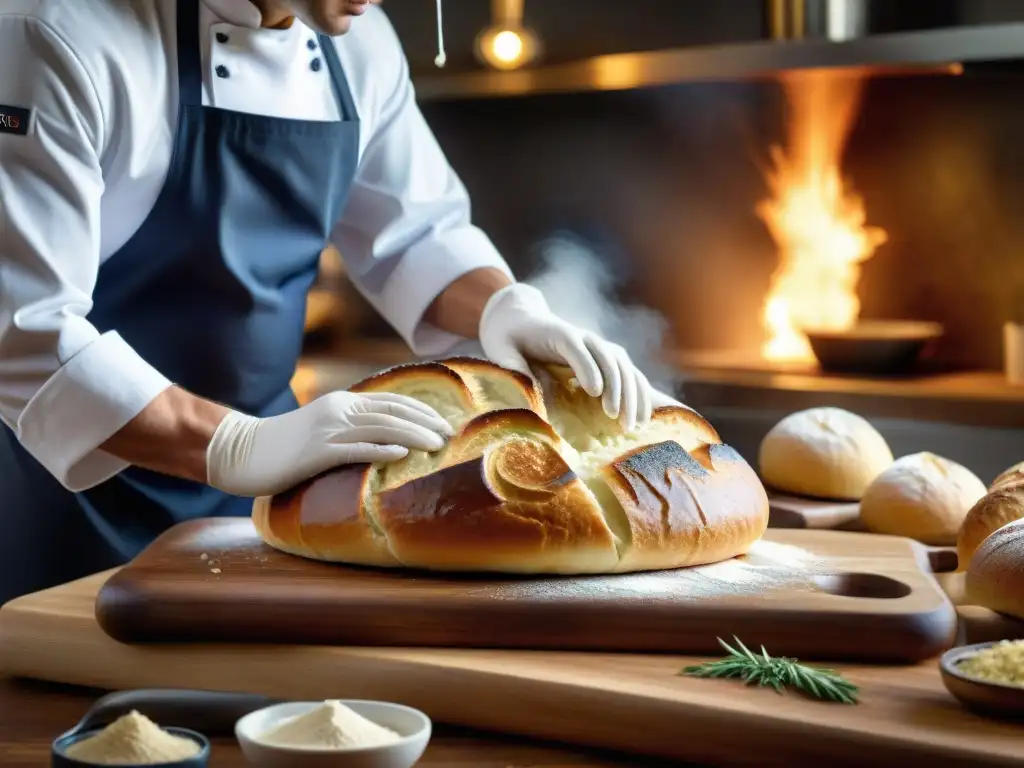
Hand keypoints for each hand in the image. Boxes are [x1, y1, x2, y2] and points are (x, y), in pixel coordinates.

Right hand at [206, 391, 452, 496]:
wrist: (241, 452)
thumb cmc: (283, 447)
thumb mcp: (322, 430)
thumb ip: (351, 430)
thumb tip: (385, 440)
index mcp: (342, 403)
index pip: (391, 401)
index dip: (421, 410)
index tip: (443, 422)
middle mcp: (339, 410)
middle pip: (392, 411)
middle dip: (425, 422)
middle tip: (449, 436)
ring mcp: (327, 430)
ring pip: (380, 427)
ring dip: (413, 435)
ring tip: (436, 445)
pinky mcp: (316, 451)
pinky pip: (355, 448)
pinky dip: (381, 449)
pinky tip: (402, 455)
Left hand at [479, 283, 652, 431]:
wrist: (521, 320)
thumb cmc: (509, 338)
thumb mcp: (500, 348)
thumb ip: (511, 365)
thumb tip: (524, 389)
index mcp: (557, 332)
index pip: (575, 346)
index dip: (586, 366)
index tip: (594, 391)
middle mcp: (584, 337)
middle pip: (607, 357)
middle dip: (615, 387)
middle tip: (614, 416)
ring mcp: (599, 346)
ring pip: (624, 366)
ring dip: (632, 394)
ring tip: (632, 424)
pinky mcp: (607, 358)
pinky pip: (630, 374)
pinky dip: (639, 394)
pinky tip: (643, 418)